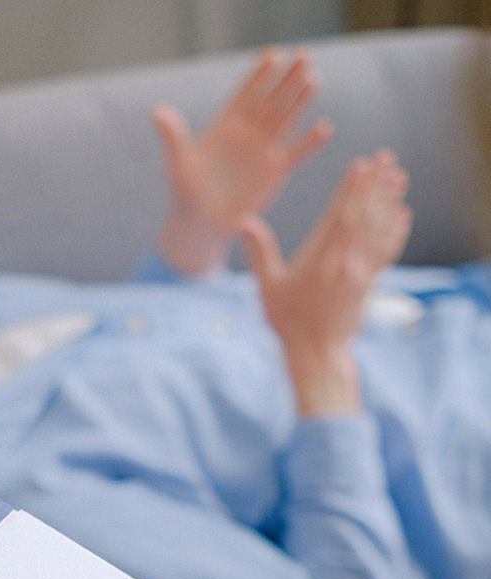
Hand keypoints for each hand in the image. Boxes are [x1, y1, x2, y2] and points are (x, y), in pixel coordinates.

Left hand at [155, 47, 332, 274]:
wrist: (201, 227)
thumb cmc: (185, 195)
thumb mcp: (177, 164)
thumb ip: (172, 137)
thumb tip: (156, 111)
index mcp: (224, 126)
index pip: (244, 94)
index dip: (258, 74)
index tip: (272, 54)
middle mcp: (247, 133)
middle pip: (271, 99)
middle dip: (287, 77)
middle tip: (304, 53)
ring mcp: (262, 150)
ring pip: (286, 119)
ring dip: (300, 100)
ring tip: (314, 78)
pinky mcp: (274, 172)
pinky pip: (296, 152)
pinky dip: (309, 142)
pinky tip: (324, 127)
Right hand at [241, 149, 411, 414]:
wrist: (316, 352)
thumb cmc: (287, 322)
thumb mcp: (267, 288)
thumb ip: (259, 252)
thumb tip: (243, 222)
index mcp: (319, 258)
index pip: (340, 214)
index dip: (352, 187)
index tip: (362, 163)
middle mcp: (345, 261)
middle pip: (364, 215)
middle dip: (376, 185)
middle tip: (387, 157)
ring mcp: (360, 271)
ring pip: (379, 229)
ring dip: (389, 200)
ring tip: (398, 176)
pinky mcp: (369, 283)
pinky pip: (386, 251)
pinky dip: (395, 230)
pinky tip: (402, 215)